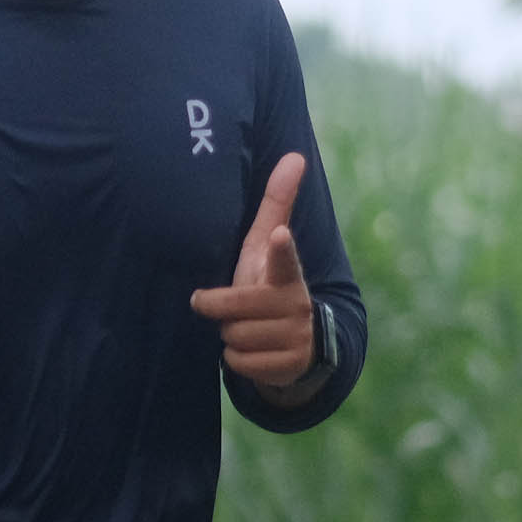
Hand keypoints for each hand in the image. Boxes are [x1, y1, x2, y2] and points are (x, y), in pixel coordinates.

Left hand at [192, 152, 320, 392]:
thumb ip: (277, 205)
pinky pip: (239, 363)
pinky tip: (253, 351)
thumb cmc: (268, 283)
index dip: (279, 248)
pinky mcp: (289, 366)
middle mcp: (297, 303)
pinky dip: (237, 360)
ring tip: (247, 328)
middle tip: (232, 309)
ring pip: (234, 338)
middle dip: (223, 312)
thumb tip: (295, 155)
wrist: (297, 342)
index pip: (283, 258)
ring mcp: (296, 337)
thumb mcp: (265, 247)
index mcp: (287, 273)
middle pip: (233, 311)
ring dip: (231, 336)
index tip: (278, 236)